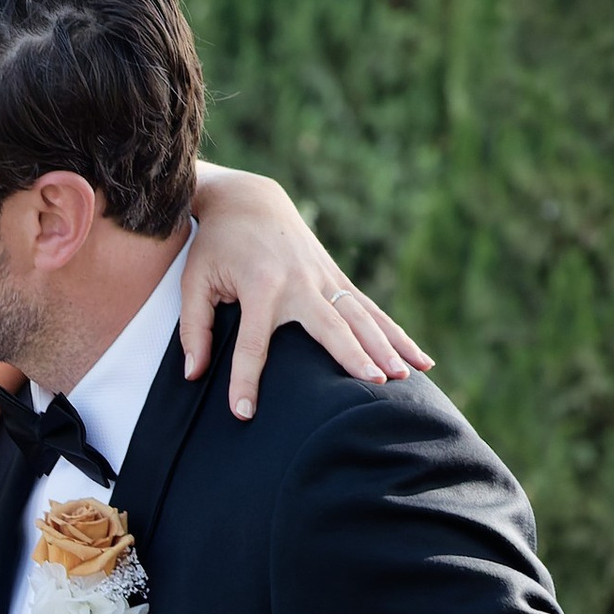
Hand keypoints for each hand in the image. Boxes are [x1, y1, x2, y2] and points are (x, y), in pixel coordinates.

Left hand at [181, 166, 432, 416]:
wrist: (248, 200)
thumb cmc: (216, 247)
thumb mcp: (194, 282)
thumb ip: (194, 328)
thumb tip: (194, 375)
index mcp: (261, 285)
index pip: (254, 342)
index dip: (247, 380)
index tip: (244, 413)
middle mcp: (299, 281)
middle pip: (330, 326)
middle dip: (352, 355)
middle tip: (371, 385)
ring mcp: (324, 278)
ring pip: (361, 318)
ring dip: (386, 347)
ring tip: (407, 377)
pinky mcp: (336, 279)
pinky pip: (370, 310)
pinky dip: (395, 334)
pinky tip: (420, 359)